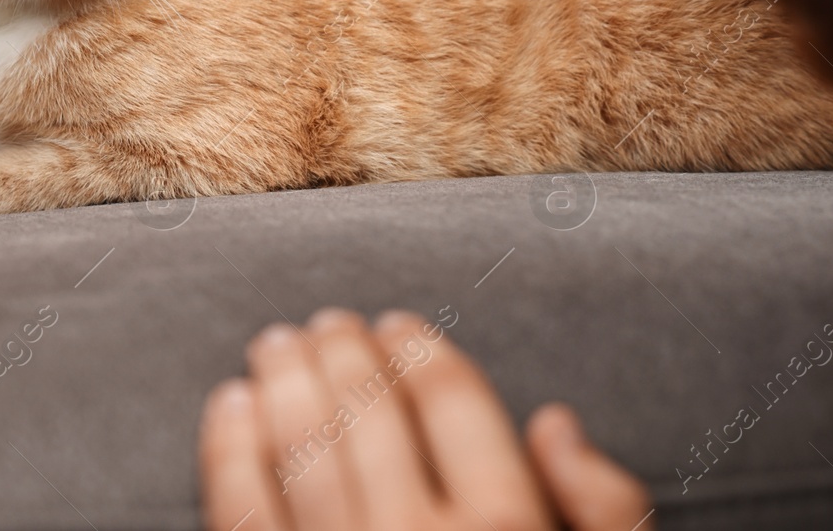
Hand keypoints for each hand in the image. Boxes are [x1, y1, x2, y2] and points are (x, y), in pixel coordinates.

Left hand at [198, 309, 653, 530]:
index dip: (423, 351)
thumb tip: (554, 423)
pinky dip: (229, 450)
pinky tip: (230, 408)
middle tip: (326, 322)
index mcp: (511, 530)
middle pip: (371, 411)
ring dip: (284, 381)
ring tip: (275, 345)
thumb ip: (603, 512)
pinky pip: (241, 513)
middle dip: (344, 352)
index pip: (456, 403)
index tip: (400, 326)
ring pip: (302, 448)